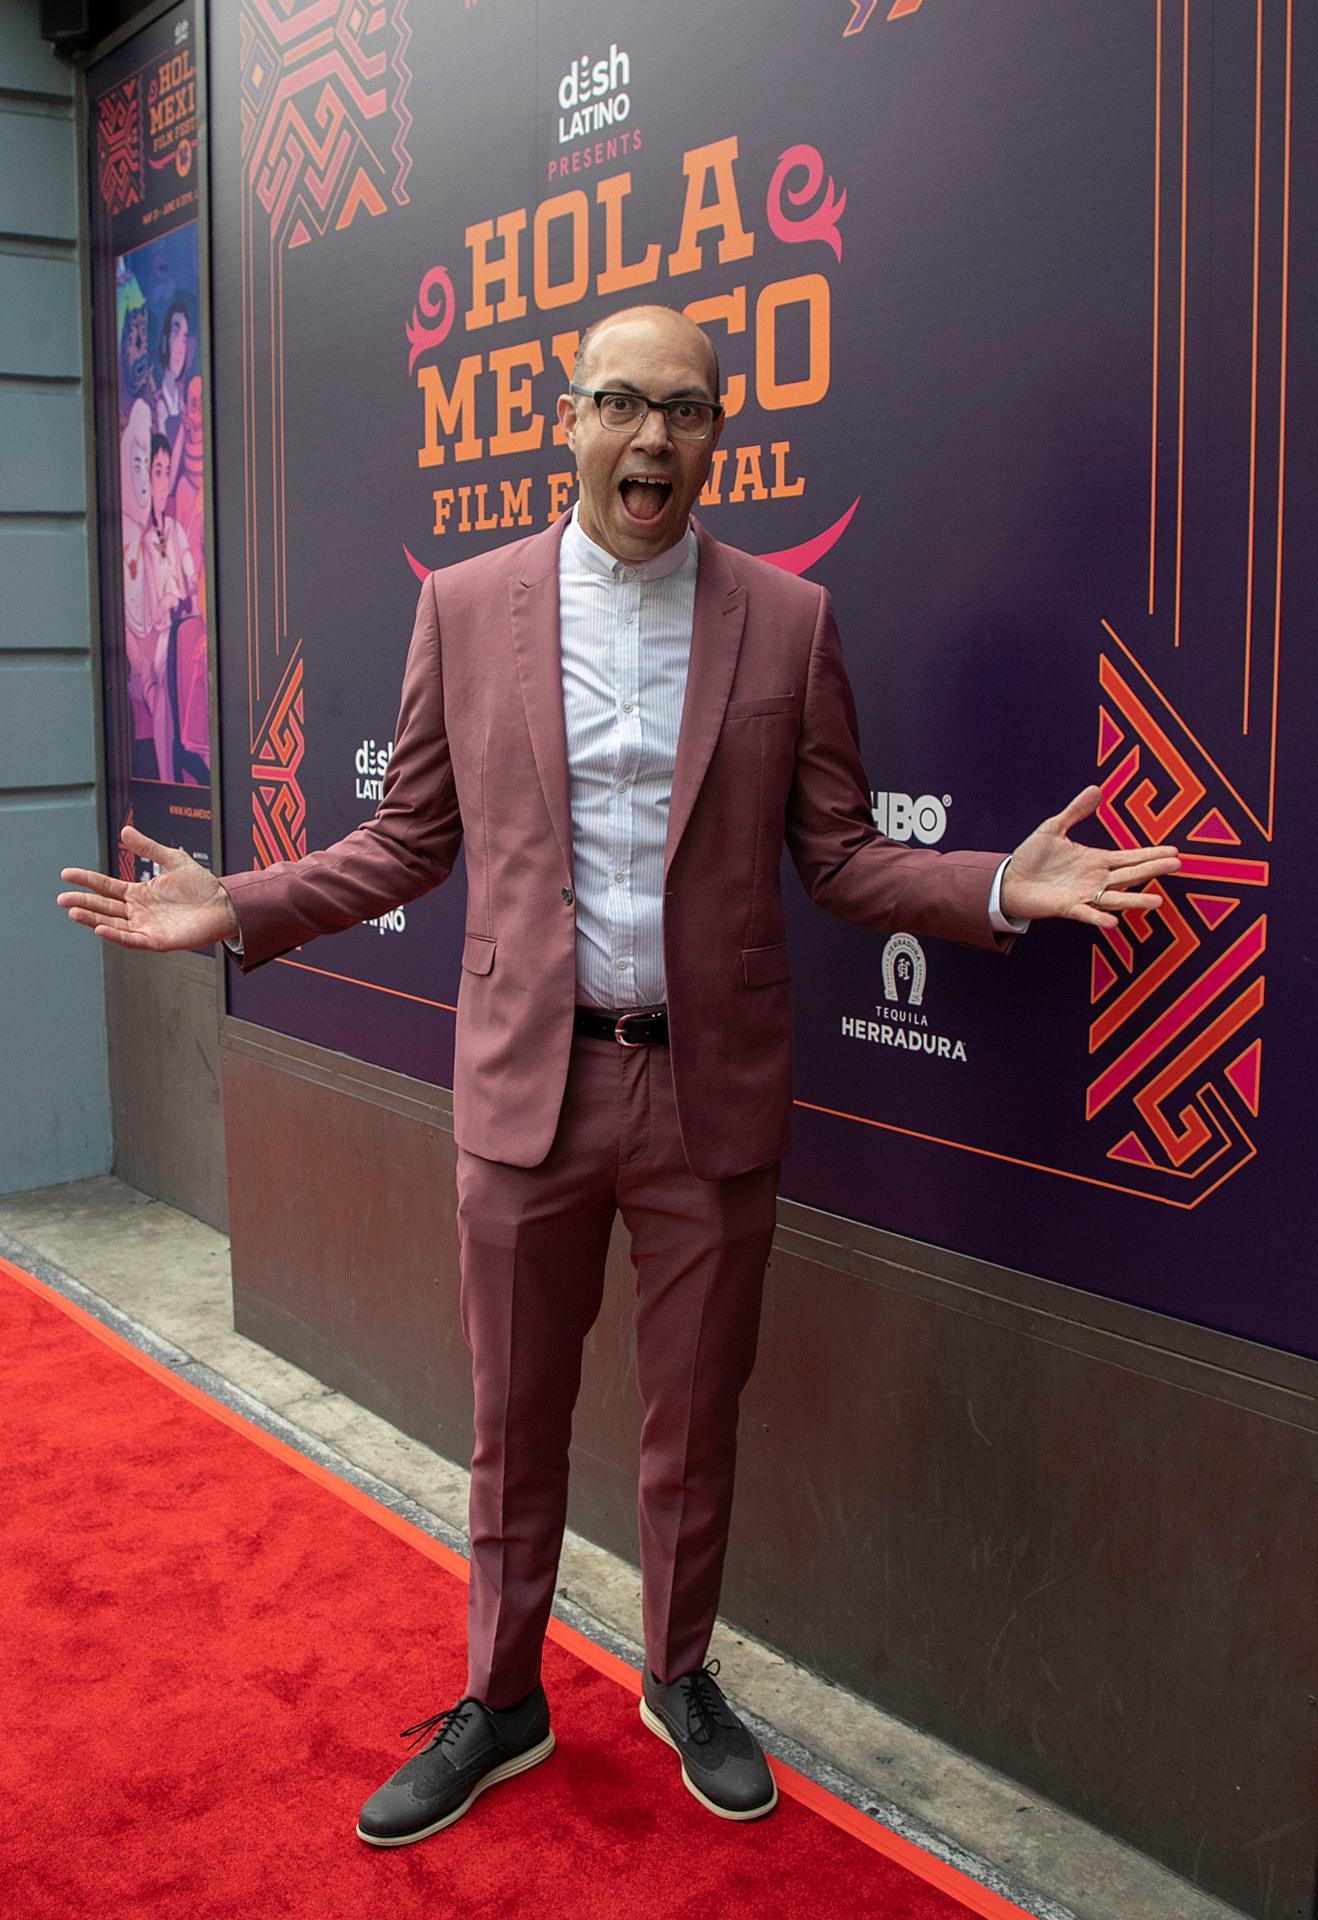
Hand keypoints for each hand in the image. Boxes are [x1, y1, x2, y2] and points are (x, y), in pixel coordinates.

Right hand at [58, 825, 238, 951]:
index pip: (106, 887)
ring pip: (112, 924)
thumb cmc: (202, 885)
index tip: (66, 874)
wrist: (226, 904)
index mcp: (139, 893)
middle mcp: (139, 912)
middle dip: (83, 902)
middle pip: (104, 907)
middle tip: (61, 898)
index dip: (87, 880)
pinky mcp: (158, 941)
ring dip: (92, 919)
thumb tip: (124, 831)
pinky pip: (132, 939)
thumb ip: (148, 848)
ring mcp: (146, 927)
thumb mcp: (172, 860)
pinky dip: (115, 935)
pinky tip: (99, 928)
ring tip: (73, 911)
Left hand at [999, 786, 1179, 928]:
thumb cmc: (1032, 857)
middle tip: (1177, 866)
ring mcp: (1083, 895)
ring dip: (1134, 901)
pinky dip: (1098, 918)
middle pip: (1130, 875)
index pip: (1130, 857)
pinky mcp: (1067, 908)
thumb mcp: (1054, 828)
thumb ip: (1075, 811)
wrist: (1009, 881)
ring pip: (1115, 898)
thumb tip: (1097, 789)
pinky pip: (1086, 914)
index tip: (1174, 852)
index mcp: (1096, 860)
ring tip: (1157, 902)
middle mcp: (1095, 879)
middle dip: (1152, 869)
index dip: (1151, 854)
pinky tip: (1113, 922)